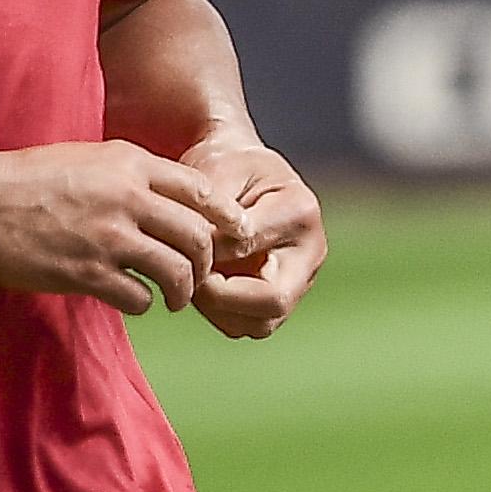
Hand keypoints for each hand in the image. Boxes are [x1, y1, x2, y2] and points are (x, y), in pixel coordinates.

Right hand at [0, 141, 235, 314]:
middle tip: (197, 276)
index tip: (230, 237)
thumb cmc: (28, 179)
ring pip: (177, 271)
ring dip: (181, 291)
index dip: (223, 218)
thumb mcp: (88, 157)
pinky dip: (142, 304)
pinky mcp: (86, 272)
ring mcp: (108, 236)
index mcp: (130, 163)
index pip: (202, 190)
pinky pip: (139, 298)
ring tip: (172, 298)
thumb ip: (131, 174)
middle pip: (198, 236)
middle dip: (206, 263)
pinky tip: (132, 300)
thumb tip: (169, 198)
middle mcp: (127, 197)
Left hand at [181, 137, 327, 340]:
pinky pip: (252, 325)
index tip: (178, 244)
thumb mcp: (218, 170)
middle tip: (188, 279)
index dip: (204, 253)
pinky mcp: (285, 297)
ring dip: (220, 311)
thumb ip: (213, 209)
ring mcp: (302, 278)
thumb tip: (204, 256)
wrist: (245, 173)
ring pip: (262, 323)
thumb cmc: (227, 166)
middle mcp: (311, 250)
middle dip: (220, 297)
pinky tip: (204, 288)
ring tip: (195, 280)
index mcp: (298, 210)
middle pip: (273, 301)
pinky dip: (222, 315)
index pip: (246, 247)